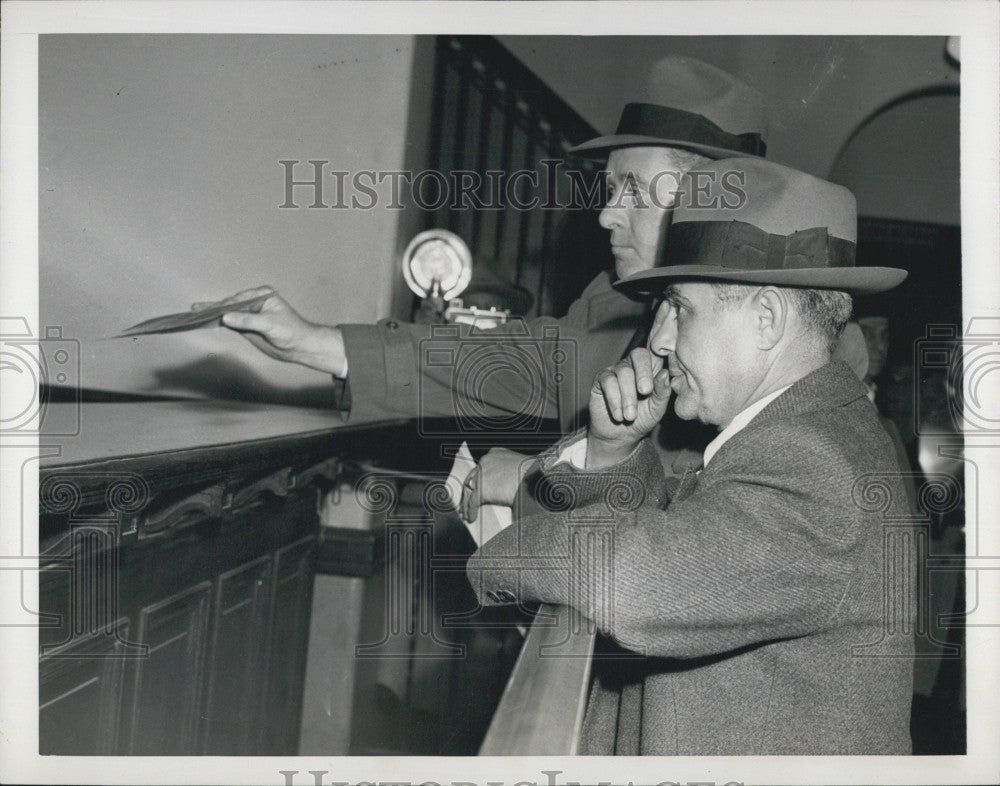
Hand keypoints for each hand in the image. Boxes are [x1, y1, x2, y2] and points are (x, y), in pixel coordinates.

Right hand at [196, 286, 347, 375]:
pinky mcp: (247, 325)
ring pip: (228, 313)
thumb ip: (247, 321)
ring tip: (194, 313)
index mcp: (262, 295)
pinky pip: (230, 322)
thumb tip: (226, 317)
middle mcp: (254, 302)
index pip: (237, 299)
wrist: (300, 346)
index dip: (222, 304)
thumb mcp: (269, 324)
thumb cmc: (291, 331)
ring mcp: (250, 313)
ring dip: (213, 314)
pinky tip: (207, 321)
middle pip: (230, 304)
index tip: (209, 309)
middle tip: (195, 309)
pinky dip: (219, 322)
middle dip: (213, 307)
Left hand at [459, 447, 535, 522]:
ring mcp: (482, 474)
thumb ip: (509, 473)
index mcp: (495, 454)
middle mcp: (486, 461)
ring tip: (466, 514)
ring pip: (470, 490)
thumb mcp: (520, 468)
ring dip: (467, 504)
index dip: (477, 480)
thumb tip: (508, 486)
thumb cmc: (535, 474)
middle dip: (469, 492)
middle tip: (466, 503)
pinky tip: (471, 518)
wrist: (536, 477)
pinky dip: (471, 511)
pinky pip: (473, 502)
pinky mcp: (482, 488)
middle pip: (472, 478)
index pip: (481, 468)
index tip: (475, 488)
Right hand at [587, 347, 671, 467]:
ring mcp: (616, 371)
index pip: (657, 352)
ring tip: (631, 416)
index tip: (665, 367)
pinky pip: (608, 381)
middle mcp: (633, 366)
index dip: (661, 352)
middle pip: (639, 354)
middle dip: (644, 373)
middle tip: (646, 392)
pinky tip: (619, 415)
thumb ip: (662, 392)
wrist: (620, 436)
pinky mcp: (601, 379)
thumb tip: (664, 374)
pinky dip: (615, 400)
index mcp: (651, 369)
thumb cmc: (642, 419)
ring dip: (628, 396)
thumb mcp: (657, 409)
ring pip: (623, 371)